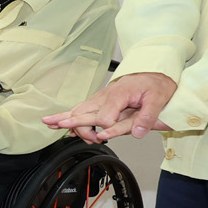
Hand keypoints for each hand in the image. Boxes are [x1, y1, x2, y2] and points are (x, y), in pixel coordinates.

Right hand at [44, 73, 176, 142]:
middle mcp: (106, 96)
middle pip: (85, 112)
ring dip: (64, 116)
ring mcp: (102, 97)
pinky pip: (84, 107)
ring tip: (49, 122)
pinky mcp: (102, 99)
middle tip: (56, 126)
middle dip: (71, 121)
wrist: (155, 71)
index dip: (105, 130)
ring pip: (80, 108)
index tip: (105, 136)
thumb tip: (137, 132)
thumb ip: (147, 117)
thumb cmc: (156, 83)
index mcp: (118, 95)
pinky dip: (71, 114)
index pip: (104, 118)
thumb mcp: (158, 99)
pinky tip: (63, 119)